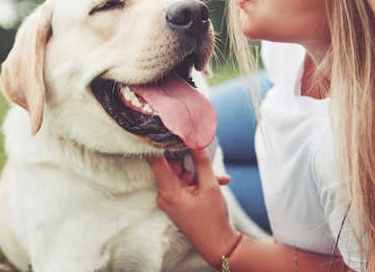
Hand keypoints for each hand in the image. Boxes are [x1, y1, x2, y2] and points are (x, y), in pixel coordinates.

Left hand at [148, 149, 238, 265]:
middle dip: (188, 158)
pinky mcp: (178, 202)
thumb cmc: (212, 219)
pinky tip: (219, 181)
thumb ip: (202, 162)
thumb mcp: (210, 186)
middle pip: (172, 166)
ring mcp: (171, 199)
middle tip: (202, 149)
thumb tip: (195, 142)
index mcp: (168, 190)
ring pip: (182, 175)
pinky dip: (200, 182)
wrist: (218, 245)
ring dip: (199, 171)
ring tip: (217, 175)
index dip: (157, 144)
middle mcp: (165, 194)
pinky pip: (187, 185)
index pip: (155, 160)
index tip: (162, 129)